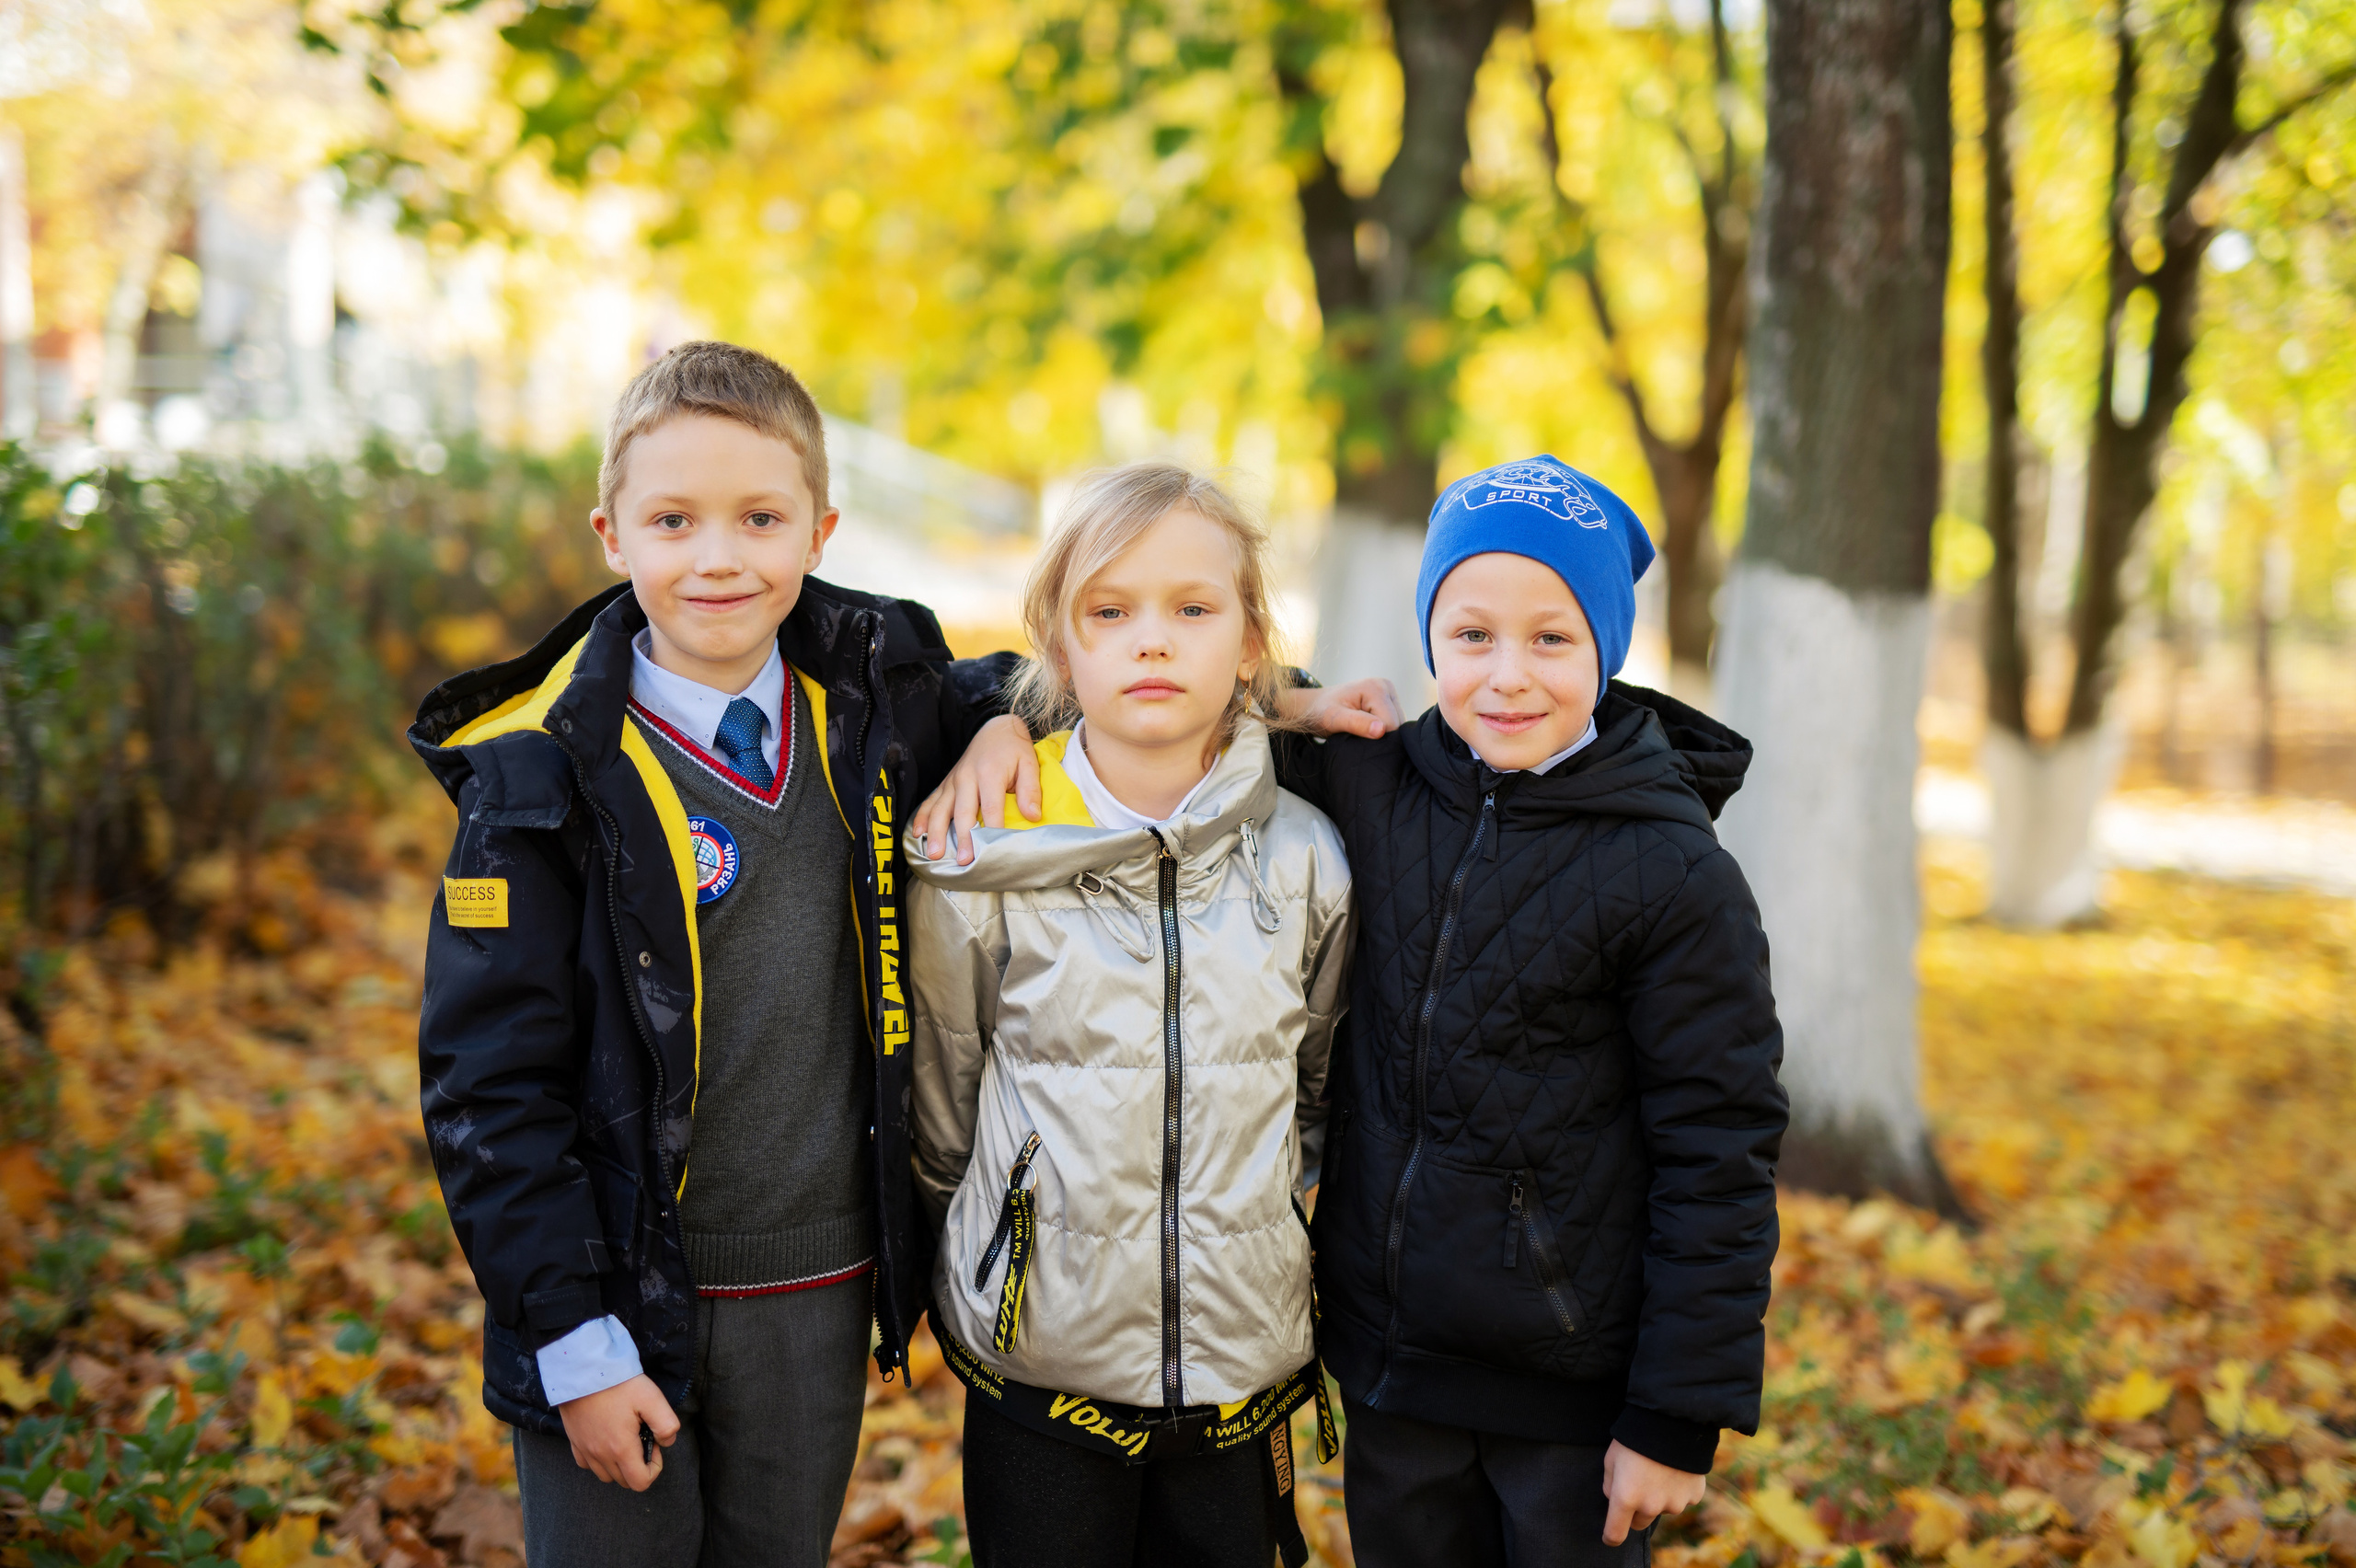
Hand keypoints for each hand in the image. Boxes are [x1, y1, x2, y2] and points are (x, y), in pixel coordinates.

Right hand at [557, 1374, 679, 1490]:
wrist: (583, 1369)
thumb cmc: (618, 1383)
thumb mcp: (651, 1398)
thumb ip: (666, 1424)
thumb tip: (667, 1442)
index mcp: (621, 1449)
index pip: (640, 1483)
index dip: (654, 1468)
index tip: (654, 1445)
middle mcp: (600, 1456)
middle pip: (624, 1480)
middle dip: (638, 1466)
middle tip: (642, 1438)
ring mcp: (585, 1450)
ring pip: (605, 1475)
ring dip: (619, 1465)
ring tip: (625, 1438)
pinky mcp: (574, 1442)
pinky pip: (587, 1464)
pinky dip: (599, 1460)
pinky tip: (606, 1440)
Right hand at [913, 714, 1036, 865]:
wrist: (995, 729)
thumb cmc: (1014, 749)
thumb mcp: (1029, 764)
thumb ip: (1030, 790)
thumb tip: (1032, 816)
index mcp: (989, 773)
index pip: (991, 806)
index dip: (992, 829)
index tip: (993, 851)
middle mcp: (967, 777)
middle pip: (963, 812)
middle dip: (963, 838)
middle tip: (963, 860)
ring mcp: (953, 781)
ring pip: (940, 809)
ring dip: (936, 833)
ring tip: (935, 854)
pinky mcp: (946, 783)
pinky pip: (930, 801)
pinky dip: (921, 817)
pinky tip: (917, 834)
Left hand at [1271, 677, 1402, 738]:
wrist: (1314, 706)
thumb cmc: (1320, 712)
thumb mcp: (1334, 719)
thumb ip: (1356, 724)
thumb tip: (1381, 730)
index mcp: (1376, 688)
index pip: (1391, 725)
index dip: (1376, 738)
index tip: (1354, 736)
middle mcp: (1386, 686)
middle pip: (1397, 725)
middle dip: (1379, 735)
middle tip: (1355, 734)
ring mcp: (1389, 692)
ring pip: (1397, 726)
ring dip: (1380, 734)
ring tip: (1359, 731)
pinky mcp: (1388, 701)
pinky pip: (1393, 723)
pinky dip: (1381, 730)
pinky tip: (1366, 729)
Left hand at [1601, 1440, 1705, 1545]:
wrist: (1673, 1421)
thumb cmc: (1635, 1438)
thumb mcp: (1611, 1459)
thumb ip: (1610, 1486)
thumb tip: (1615, 1500)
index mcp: (1626, 1498)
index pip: (1615, 1533)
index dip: (1610, 1536)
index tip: (1609, 1535)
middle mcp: (1651, 1506)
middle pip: (1639, 1523)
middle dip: (1635, 1511)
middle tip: (1636, 1485)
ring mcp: (1674, 1503)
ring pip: (1661, 1509)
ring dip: (1658, 1498)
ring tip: (1658, 1469)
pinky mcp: (1693, 1496)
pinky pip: (1682, 1499)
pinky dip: (1678, 1490)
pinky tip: (1675, 1469)